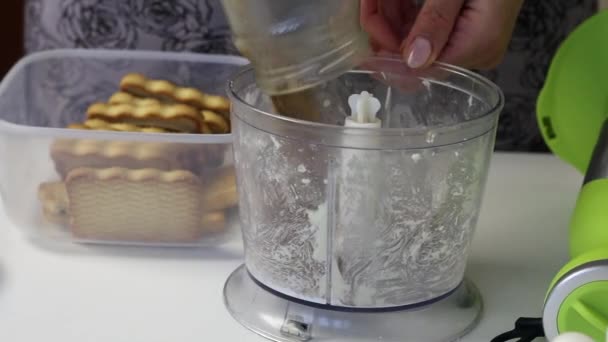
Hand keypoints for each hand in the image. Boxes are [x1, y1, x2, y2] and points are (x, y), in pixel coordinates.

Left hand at [360, 0, 523, 69]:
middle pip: (414, 55)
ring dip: (391, 17)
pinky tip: (390, 0)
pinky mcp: (464, 30)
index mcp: (479, 45)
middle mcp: (476, 51)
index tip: (368, 23)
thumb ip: (435, 20)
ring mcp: (470, 42)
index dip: (389, 49)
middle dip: (386, 28)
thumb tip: (414, 60)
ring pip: (415, 41)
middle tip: (368, 2)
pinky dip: (405, 13)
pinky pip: (425, 29)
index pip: (422, 68)